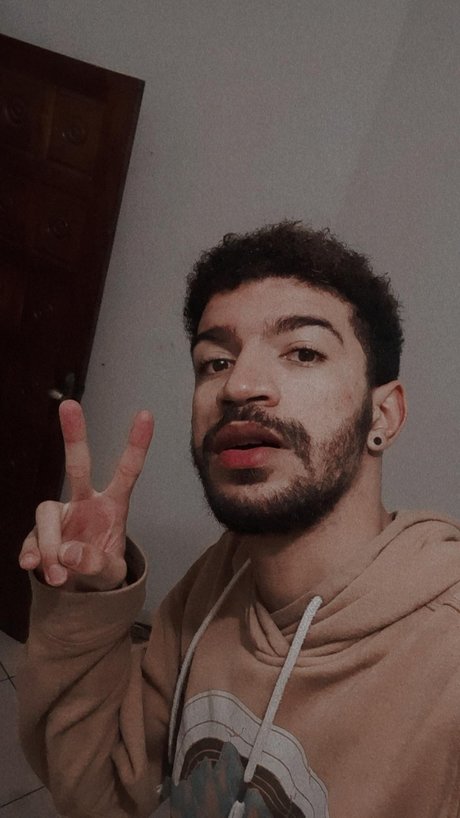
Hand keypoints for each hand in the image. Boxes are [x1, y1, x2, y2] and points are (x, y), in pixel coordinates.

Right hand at [19, 400, 153, 590]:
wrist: (78, 591)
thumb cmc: (101, 572)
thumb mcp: (110, 574)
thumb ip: (96, 564)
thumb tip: (68, 553)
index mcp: (112, 506)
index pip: (128, 472)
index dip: (137, 444)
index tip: (146, 414)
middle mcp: (84, 502)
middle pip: (77, 464)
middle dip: (74, 435)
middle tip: (69, 404)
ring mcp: (60, 516)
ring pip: (46, 512)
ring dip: (49, 544)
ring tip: (59, 575)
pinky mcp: (38, 533)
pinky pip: (31, 538)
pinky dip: (32, 553)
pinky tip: (32, 566)